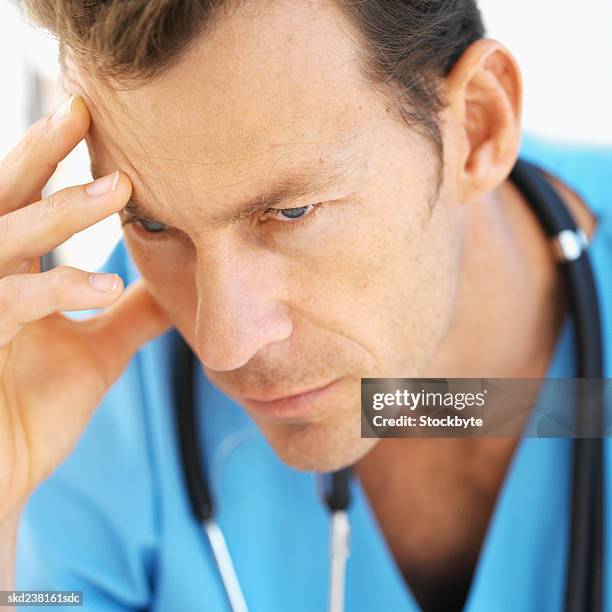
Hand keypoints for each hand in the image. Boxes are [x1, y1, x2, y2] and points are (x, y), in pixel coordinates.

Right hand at [0, 96, 170, 521]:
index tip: (97, 121)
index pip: (25, 203)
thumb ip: (129, 314)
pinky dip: (57, 292)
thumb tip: (173, 282)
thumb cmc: (30, 412)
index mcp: (9, 276)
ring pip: (0, 240)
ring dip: (58, 214)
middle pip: (0, 200)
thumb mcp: (94, 353)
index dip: (53, 160)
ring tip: (118, 191)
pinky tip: (106, 287)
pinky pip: (9, 306)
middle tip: (82, 108)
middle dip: (37, 153)